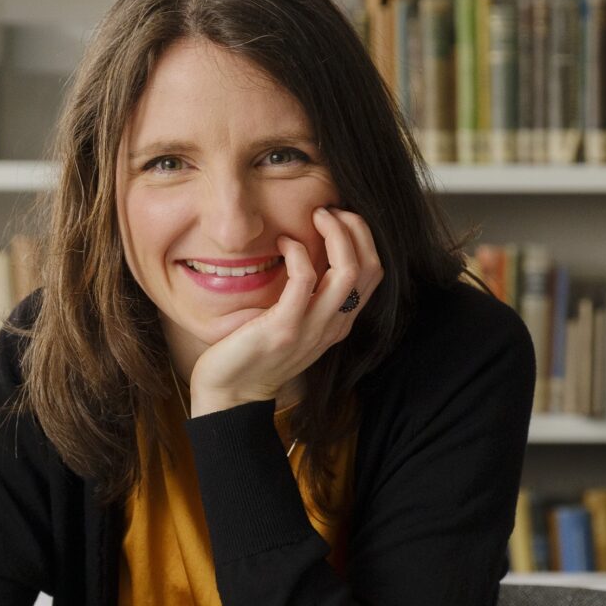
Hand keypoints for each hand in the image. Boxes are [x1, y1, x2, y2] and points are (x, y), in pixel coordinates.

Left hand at [187, 208, 381, 417]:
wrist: (231, 395)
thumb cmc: (255, 354)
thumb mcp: (294, 323)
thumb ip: (309, 297)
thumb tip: (308, 252)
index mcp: (339, 322)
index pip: (374, 272)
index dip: (363, 237)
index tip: (338, 217)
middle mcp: (334, 325)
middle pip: (370, 267)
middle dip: (355, 228)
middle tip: (328, 210)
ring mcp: (312, 328)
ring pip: (347, 271)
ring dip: (335, 233)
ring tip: (315, 216)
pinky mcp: (284, 328)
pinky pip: (305, 279)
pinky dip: (298, 251)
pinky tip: (283, 243)